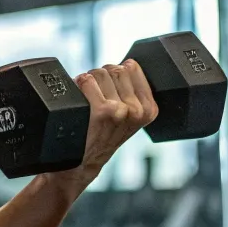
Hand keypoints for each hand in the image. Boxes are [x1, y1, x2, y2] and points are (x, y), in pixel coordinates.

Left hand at [69, 60, 158, 180]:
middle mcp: (138, 110)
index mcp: (149, 109)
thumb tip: (126, 64)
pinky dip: (78, 85)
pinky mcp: (103, 111)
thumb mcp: (128, 116)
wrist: (82, 162)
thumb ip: (132, 91)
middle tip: (95, 97)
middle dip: (101, 77)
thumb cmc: (101, 134)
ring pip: (99, 72)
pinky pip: (87, 80)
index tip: (109, 89)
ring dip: (88, 81)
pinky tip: (79, 102)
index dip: (114, 74)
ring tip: (88, 101)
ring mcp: (121, 111)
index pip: (131, 66)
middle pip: (114, 68)